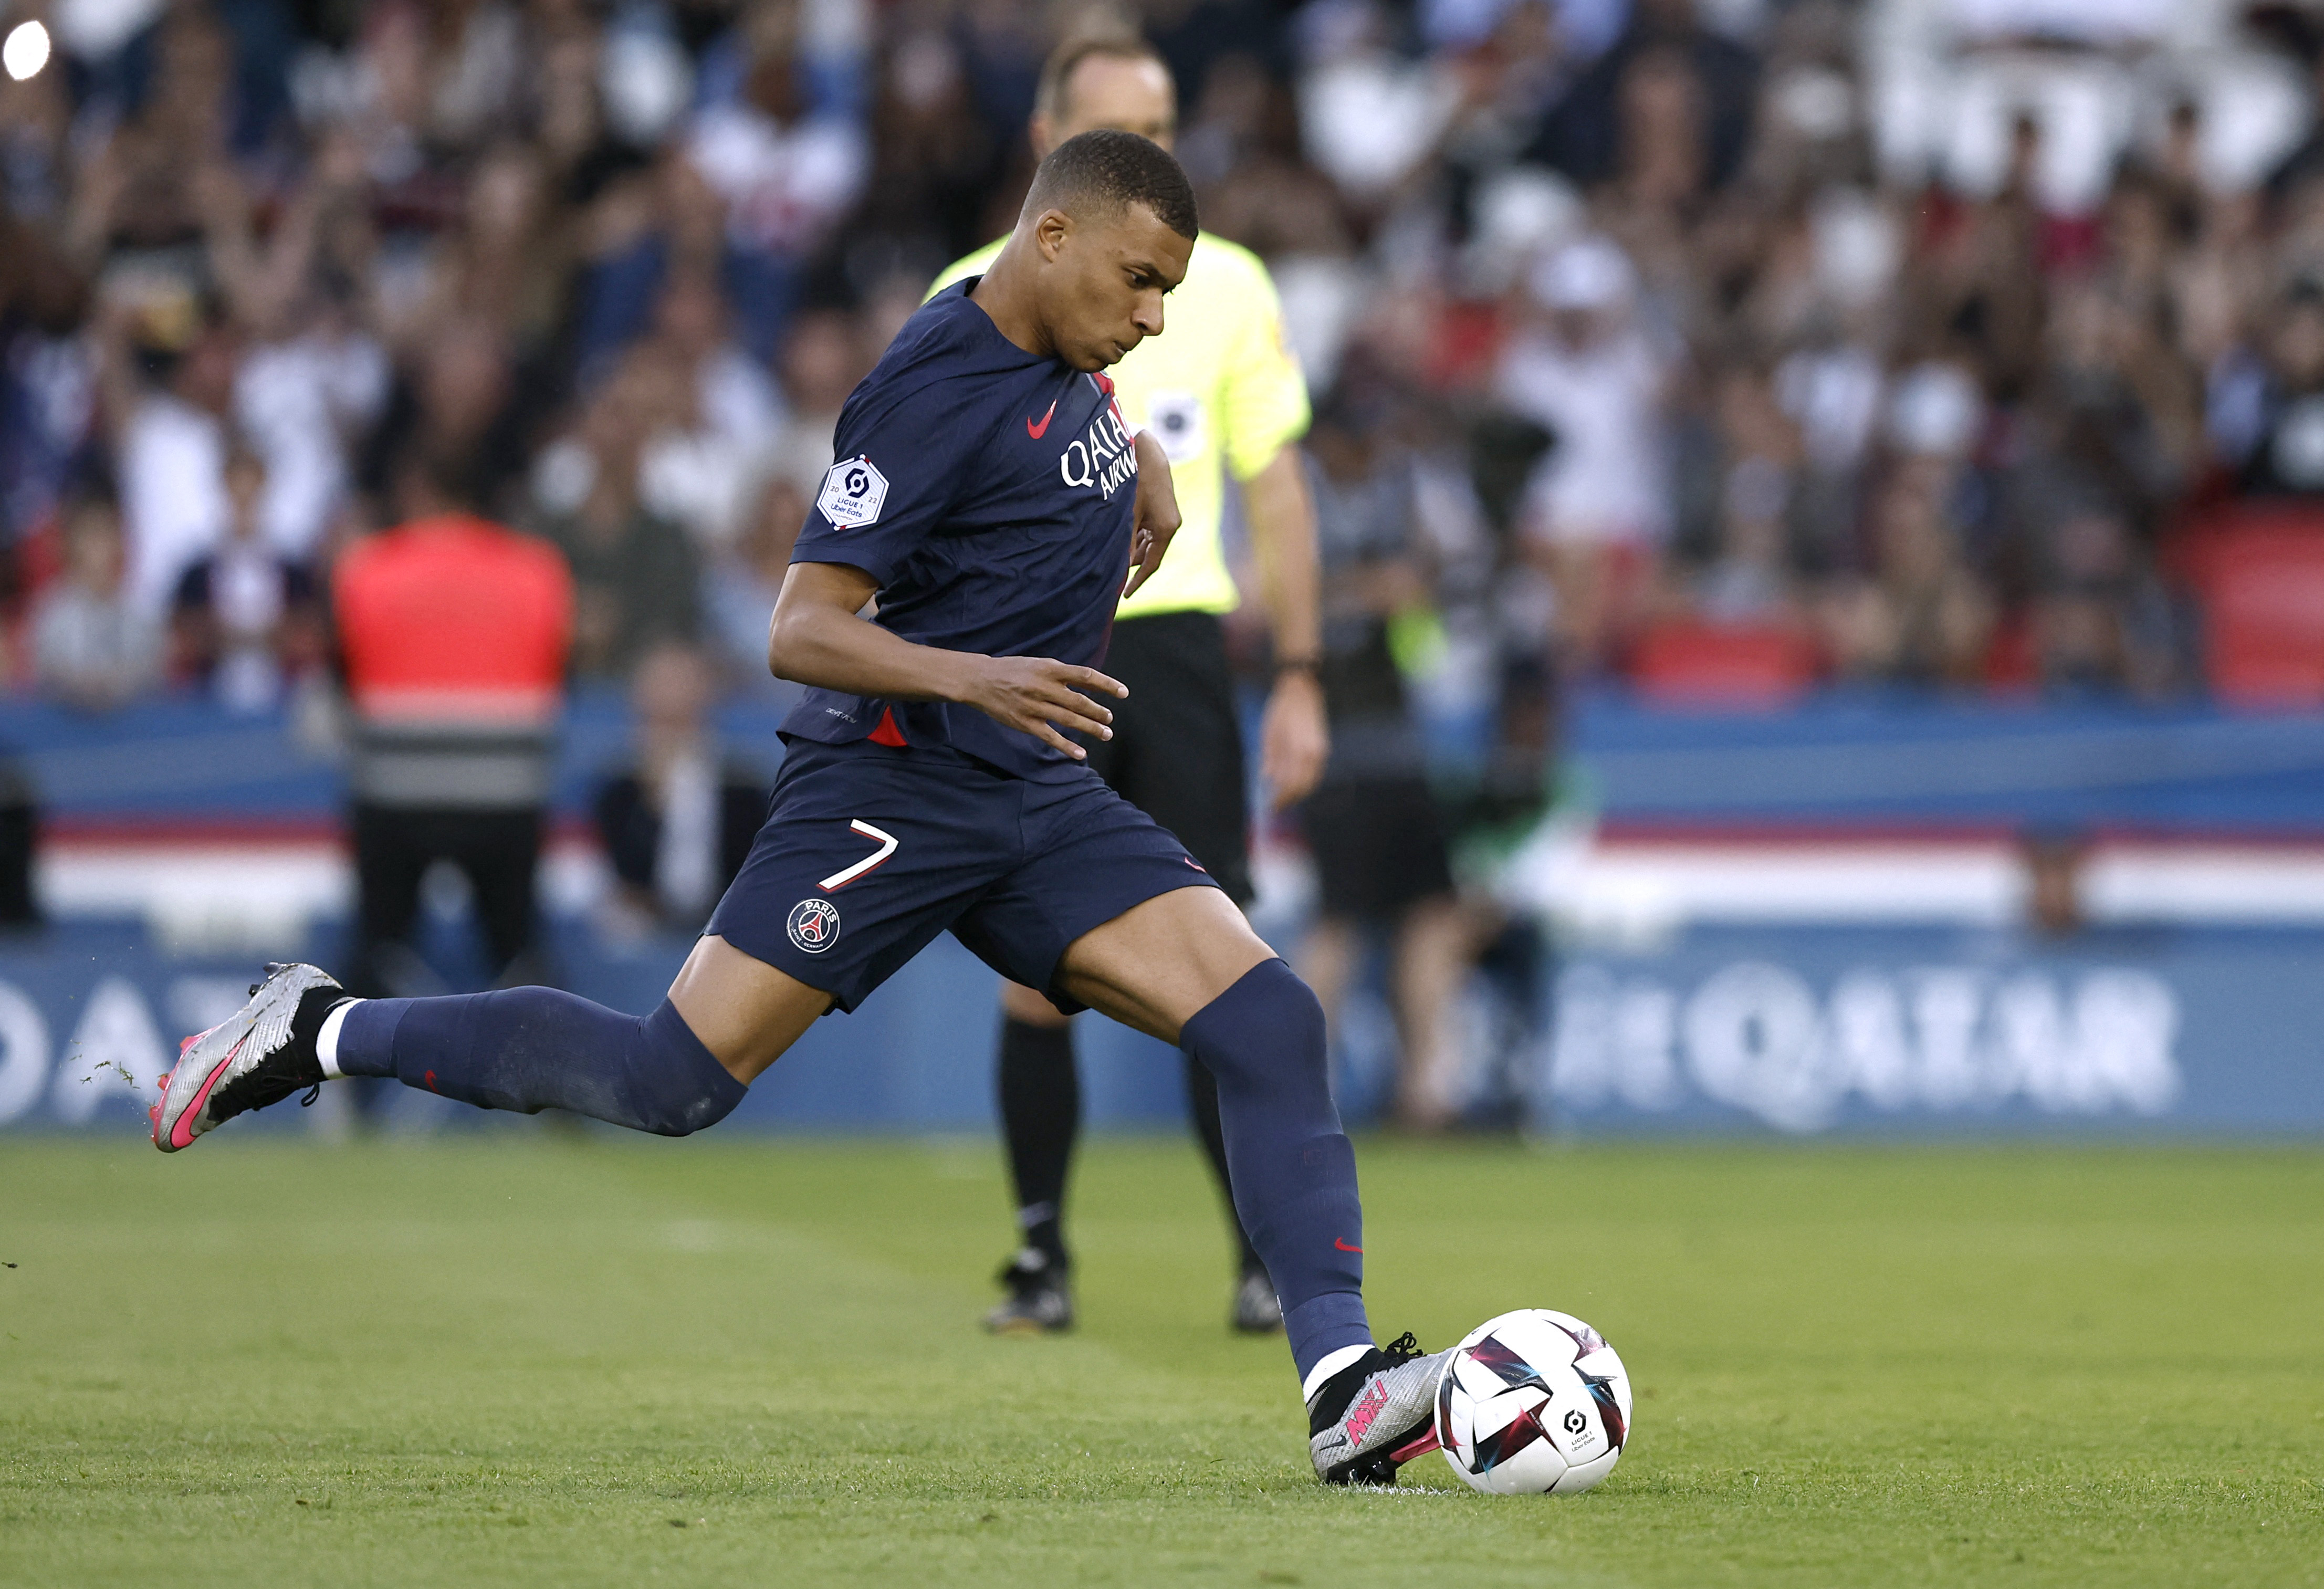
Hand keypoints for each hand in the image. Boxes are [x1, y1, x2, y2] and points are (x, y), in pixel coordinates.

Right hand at [963, 656, 1127, 759]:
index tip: (1123, 692)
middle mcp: (1043, 687)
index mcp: (1050, 669)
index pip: (1085, 676)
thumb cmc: (1014, 670)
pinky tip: (1081, 754)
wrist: (980, 680)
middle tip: (1110, 718)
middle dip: (1098, 711)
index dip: (1107, 685)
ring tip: (1106, 733)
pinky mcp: (1025, 723)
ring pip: (1068, 720)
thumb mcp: (1039, 664)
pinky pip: (1050, 737)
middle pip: (1079, 701)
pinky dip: (1067, 746)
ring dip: (1090, 728)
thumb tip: (1089, 683)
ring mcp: (1034, 706)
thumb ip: (1062, 674)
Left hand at [1124, 431, 1180, 598]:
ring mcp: (1168, 518)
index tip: (1124, 595)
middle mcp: (1171, 525)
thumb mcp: (1127, 515)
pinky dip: (1135, 535)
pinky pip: (1148, 531)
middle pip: (1149, 554)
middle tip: (1108, 564)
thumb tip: (1120, 567)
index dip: (1137, 581)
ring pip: (1147, 543)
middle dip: (1130, 560)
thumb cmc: (1136, 481)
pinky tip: (1123, 527)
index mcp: (1166, 529)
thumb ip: (1125, 542)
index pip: (1151, 564)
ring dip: (1132, 546)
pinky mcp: (1162, 510)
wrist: (1148, 452)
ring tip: (1112, 540)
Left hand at [1259, 667, 1329, 808]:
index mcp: (1298, 750)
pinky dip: (1305, 782)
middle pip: (1302, 786)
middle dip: (1289, 799)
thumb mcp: (1269, 733)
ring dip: (1298, 793)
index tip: (1270, 806)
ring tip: (1284, 798)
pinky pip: (1315, 772)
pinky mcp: (1323, 748)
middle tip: (1276, 807)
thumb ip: (1271, 757)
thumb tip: (1268, 777)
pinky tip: (1294, 784)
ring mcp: (1320, 751)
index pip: (1290, 784)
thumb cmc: (1281, 710)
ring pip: (1311, 781)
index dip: (1280, 798)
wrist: (1302, 691)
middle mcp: (1313, 753)